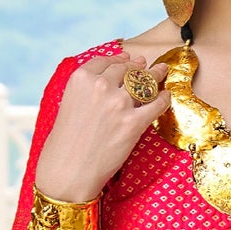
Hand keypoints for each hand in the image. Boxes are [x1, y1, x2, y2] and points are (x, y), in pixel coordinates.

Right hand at [32, 55, 169, 202]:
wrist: (67, 171)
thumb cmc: (64, 143)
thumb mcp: (68, 104)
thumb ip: (86, 89)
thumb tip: (107, 80)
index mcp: (81, 78)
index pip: (107, 61)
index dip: (120, 59)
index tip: (128, 59)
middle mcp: (100, 86)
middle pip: (127, 69)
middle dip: (139, 66)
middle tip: (148, 65)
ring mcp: (118, 103)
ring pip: (144, 81)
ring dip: (155, 75)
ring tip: (162, 71)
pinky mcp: (133, 123)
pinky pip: (156, 104)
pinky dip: (163, 99)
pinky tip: (166, 96)